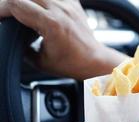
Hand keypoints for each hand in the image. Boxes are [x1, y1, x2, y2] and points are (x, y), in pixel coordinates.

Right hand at [0, 0, 124, 78]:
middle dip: (10, 3)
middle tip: (8, 15)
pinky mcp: (73, 3)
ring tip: (24, 12)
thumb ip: (22, 48)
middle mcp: (60, 9)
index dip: (1, 9)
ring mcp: (68, 4)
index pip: (16, 4)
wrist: (94, 60)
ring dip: (27, 0)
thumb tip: (12, 40)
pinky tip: (40, 7)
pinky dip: (42, 0)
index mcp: (51, 24)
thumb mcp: (41, 61)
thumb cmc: (72, 63)